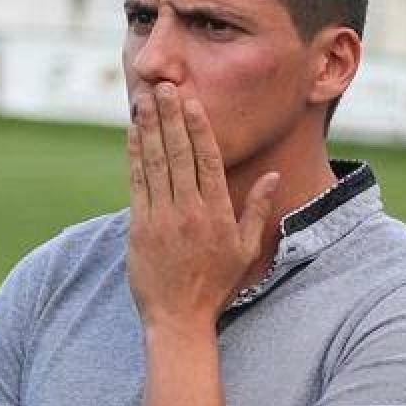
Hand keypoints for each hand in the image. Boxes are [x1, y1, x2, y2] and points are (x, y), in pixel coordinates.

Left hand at [127, 83, 278, 328]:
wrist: (178, 319)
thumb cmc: (215, 284)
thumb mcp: (245, 249)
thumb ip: (257, 209)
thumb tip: (273, 174)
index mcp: (217, 213)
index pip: (208, 160)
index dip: (199, 128)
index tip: (192, 101)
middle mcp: (190, 212)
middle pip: (179, 155)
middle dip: (171, 118)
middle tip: (165, 86)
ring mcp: (162, 219)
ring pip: (155, 164)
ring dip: (149, 129)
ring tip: (145, 100)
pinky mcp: (139, 228)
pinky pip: (137, 184)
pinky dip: (133, 156)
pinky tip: (132, 134)